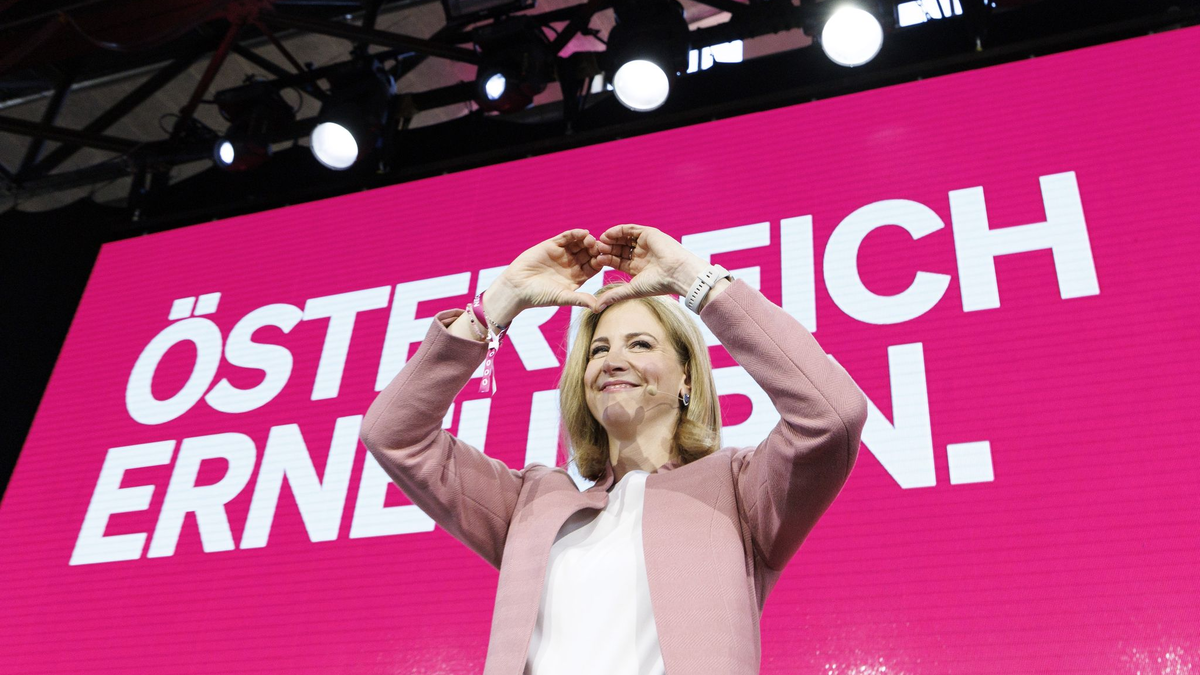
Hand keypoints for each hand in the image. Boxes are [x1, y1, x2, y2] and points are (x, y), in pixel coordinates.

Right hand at [485, 229, 603, 324]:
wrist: (517, 287)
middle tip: (602, 247)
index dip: (601, 262)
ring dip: (587, 240)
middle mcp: (572, 264)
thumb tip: (599, 307)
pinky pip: (567, 237)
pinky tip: (583, 233)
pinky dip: (575, 234)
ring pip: (580, 244)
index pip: (594, 267)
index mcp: (578, 277)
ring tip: (592, 240)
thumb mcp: (562, 297)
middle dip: (596, 250)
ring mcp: (563, 254)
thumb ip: (580, 299)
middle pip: (589, 253)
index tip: (607, 260)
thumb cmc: (539, 296)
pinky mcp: (552, 245)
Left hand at [593, 224, 705, 309]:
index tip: (595, 261)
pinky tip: (608, 234)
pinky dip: (618, 230)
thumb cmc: (657, 284)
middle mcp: (641, 255)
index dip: (606, 260)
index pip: (618, 261)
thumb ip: (614, 296)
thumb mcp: (631, 290)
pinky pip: (630, 229)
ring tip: (600, 242)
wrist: (676, 273)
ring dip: (611, 239)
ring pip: (623, 238)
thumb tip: (595, 308)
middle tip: (595, 249)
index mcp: (638, 267)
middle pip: (619, 249)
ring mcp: (645, 243)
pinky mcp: (649, 234)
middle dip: (607, 249)